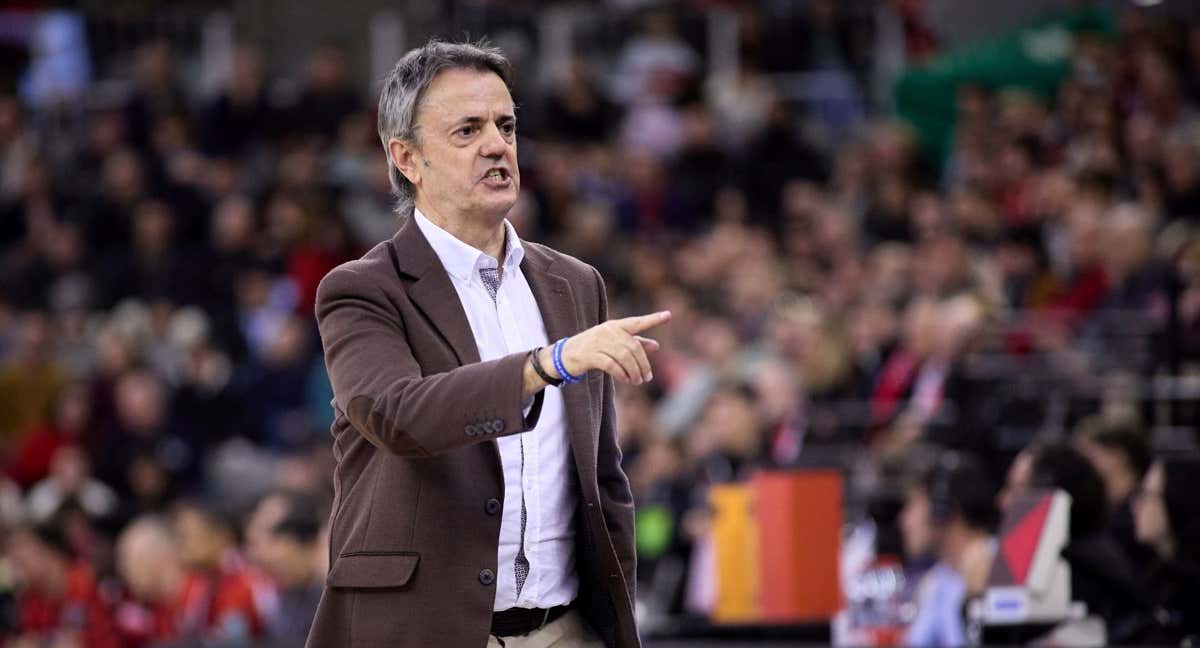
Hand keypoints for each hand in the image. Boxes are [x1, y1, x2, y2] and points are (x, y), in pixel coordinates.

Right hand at [555, 311, 670, 384]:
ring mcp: (598, 342)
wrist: (566, 355)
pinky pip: (611, 365)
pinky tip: (626, 379)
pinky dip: (621, 373)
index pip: (637, 322)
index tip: (668, 315)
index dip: (652, 320)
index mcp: (616, 326)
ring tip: (637, 381)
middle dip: (643, 364)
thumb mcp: (614, 342)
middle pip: (633, 347)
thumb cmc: (594, 348)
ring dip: (634, 371)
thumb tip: (656, 346)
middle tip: (647, 377)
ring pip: (624, 357)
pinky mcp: (590, 355)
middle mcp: (608, 331)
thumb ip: (635, 342)